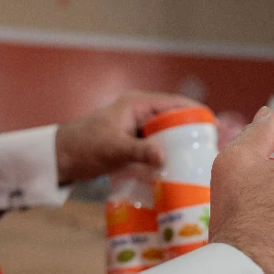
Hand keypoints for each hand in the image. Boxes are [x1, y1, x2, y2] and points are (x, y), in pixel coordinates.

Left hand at [55, 92, 199, 183]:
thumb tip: (164, 157)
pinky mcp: (133, 144)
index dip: (195, 112)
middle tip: (211, 148)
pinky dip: (167, 156)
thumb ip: (138, 152)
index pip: (175, 103)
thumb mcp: (113, 149)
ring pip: (166, 134)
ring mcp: (137, 129)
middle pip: (174, 119)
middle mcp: (140, 113)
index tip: (214, 126)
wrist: (60, 159)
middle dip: (191, 132)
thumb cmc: (83, 147)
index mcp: (138, 104)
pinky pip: (157, 147)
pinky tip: (178, 170)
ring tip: (200, 160)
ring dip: (179, 146)